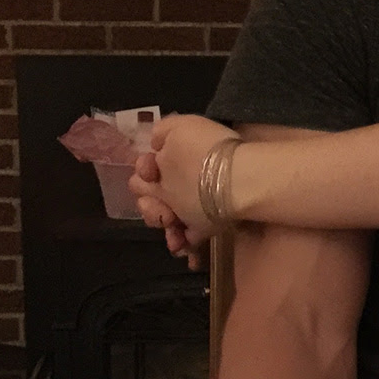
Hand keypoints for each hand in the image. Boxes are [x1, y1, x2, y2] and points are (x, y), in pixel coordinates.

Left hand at [129, 113, 239, 248]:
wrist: (239, 177)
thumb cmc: (210, 148)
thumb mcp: (183, 125)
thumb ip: (164, 132)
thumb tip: (155, 143)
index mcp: (156, 174)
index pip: (139, 176)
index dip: (146, 169)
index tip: (159, 163)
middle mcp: (165, 198)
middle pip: (147, 205)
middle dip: (151, 202)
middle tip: (165, 194)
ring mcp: (183, 217)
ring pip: (167, 227)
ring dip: (169, 227)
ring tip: (177, 227)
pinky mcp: (204, 231)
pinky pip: (191, 242)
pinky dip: (189, 245)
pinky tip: (191, 253)